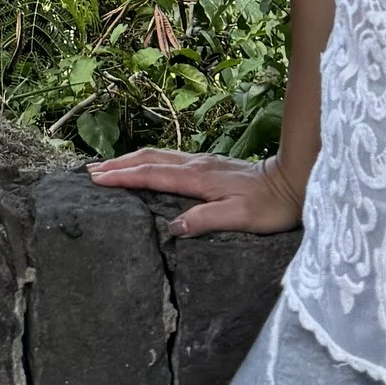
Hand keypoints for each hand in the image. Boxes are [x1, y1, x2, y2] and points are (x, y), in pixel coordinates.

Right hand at [86, 149, 304, 236]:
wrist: (295, 181)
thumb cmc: (271, 205)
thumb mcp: (241, 218)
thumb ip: (206, 220)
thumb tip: (172, 228)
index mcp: (198, 179)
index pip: (152, 176)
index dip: (123, 176)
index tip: (96, 178)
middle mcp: (196, 165)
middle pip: (149, 160)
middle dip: (119, 163)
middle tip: (90, 170)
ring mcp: (203, 162)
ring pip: (159, 156)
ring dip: (131, 160)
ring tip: (108, 165)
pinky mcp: (210, 165)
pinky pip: (170, 159)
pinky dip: (149, 161)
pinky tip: (146, 166)